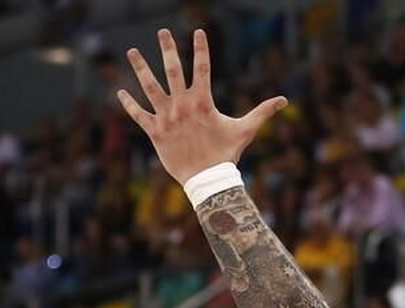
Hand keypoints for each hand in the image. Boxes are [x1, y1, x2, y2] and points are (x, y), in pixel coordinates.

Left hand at [117, 29, 287, 184]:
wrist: (208, 179)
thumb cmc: (227, 153)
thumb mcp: (246, 129)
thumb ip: (262, 112)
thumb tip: (284, 100)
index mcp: (203, 102)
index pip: (203, 68)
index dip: (201, 48)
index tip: (198, 31)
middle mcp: (182, 105)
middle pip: (173, 70)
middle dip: (168, 48)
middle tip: (163, 31)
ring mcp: (167, 117)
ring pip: (150, 87)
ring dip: (140, 67)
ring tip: (132, 51)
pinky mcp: (155, 131)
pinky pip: (138, 115)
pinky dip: (128, 103)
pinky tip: (119, 91)